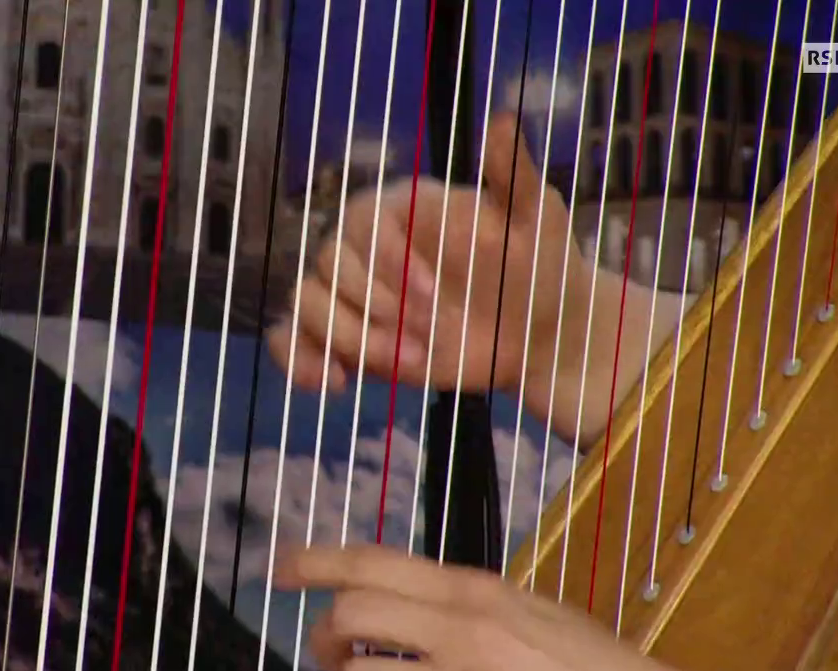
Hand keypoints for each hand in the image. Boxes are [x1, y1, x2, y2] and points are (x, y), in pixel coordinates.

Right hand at [266, 113, 590, 403]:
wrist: (541, 334)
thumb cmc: (540, 267)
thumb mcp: (538, 219)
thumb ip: (513, 175)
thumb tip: (502, 119)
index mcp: (403, 208)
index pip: (363, 221)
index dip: (389, 261)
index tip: (434, 296)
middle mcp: (370, 247)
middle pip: (329, 264)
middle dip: (375, 306)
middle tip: (431, 334)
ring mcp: (356, 295)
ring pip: (308, 303)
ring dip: (350, 338)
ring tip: (409, 362)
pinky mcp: (349, 339)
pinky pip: (296, 340)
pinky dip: (301, 361)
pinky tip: (335, 384)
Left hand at [276, 543, 810, 670]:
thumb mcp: (531, 614)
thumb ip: (468, 607)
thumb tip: (412, 608)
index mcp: (477, 591)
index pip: (374, 561)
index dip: (315, 560)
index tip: (281, 568)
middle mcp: (463, 628)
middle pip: (349, 616)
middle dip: (324, 640)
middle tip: (331, 659)